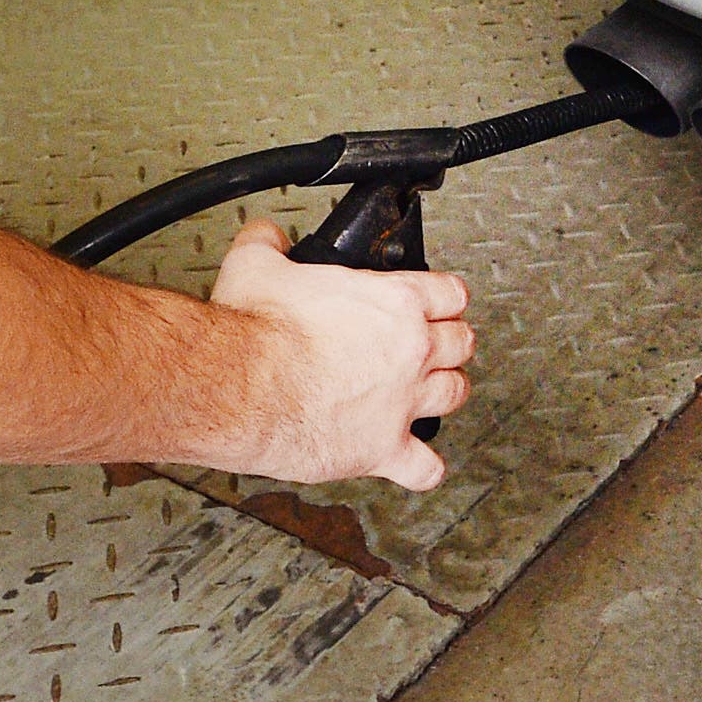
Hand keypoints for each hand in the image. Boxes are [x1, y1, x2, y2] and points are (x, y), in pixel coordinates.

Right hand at [207, 218, 472, 491]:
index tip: (438, 303)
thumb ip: (269, 244)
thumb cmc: (253, 331)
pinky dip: (424, 467)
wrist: (239, 388)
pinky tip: (417, 463)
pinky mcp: (383, 449)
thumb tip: (267, 235)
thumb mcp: (256, 265)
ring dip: (446, 392)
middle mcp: (410, 351)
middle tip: (435, 346)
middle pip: (461, 343)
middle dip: (451, 343)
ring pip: (455, 395)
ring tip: (432, 393)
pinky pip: (425, 467)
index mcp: (393, 302)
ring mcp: (401, 402)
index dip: (445, 298)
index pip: (450, 293)